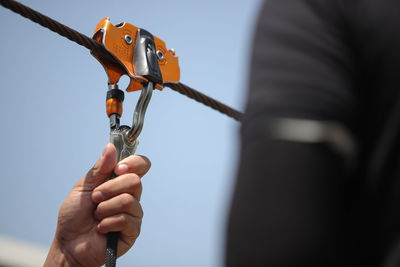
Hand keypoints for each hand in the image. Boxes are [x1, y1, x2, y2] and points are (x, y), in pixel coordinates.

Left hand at [44, 143, 150, 266]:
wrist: (69, 244)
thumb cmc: (75, 216)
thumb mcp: (84, 187)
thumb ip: (99, 169)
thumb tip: (110, 147)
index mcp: (121, 182)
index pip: (141, 165)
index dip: (134, 163)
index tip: (118, 168)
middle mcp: (131, 195)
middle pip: (135, 180)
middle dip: (110, 188)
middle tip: (95, 197)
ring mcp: (133, 213)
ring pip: (129, 200)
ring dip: (105, 207)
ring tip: (96, 215)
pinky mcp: (133, 230)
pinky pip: (126, 219)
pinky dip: (107, 222)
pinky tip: (100, 228)